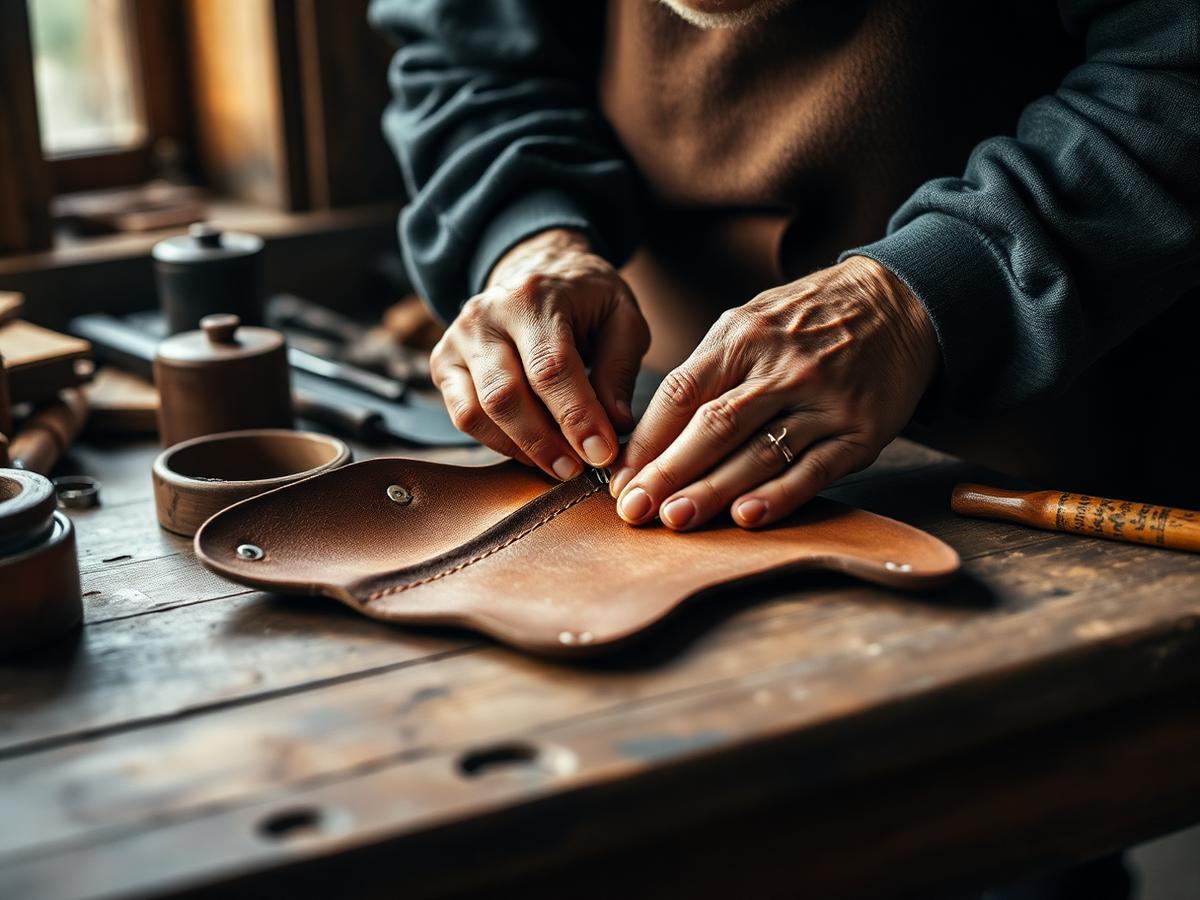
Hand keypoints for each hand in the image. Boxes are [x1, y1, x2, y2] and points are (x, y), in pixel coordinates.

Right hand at [430, 228, 649, 479]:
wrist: (535, 269)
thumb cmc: (584, 300)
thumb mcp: (621, 318)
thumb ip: (620, 370)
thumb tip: (615, 426)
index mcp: (534, 297)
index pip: (551, 368)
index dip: (576, 417)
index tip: (601, 453)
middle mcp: (485, 316)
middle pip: (505, 395)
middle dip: (545, 443)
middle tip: (578, 469)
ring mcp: (457, 340)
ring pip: (477, 412)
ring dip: (520, 449)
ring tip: (558, 465)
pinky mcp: (443, 364)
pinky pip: (463, 416)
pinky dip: (498, 443)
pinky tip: (531, 451)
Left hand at [609, 256, 937, 529]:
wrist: (899, 304)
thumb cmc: (807, 321)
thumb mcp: (750, 322)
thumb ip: (706, 372)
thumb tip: (650, 437)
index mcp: (742, 338)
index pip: (681, 393)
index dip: (646, 441)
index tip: (618, 480)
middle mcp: (781, 368)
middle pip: (713, 426)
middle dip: (667, 472)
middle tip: (633, 510)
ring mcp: (823, 401)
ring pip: (758, 452)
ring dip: (713, 490)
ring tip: (675, 519)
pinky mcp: (860, 432)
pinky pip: (814, 469)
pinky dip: (779, 496)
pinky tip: (746, 517)